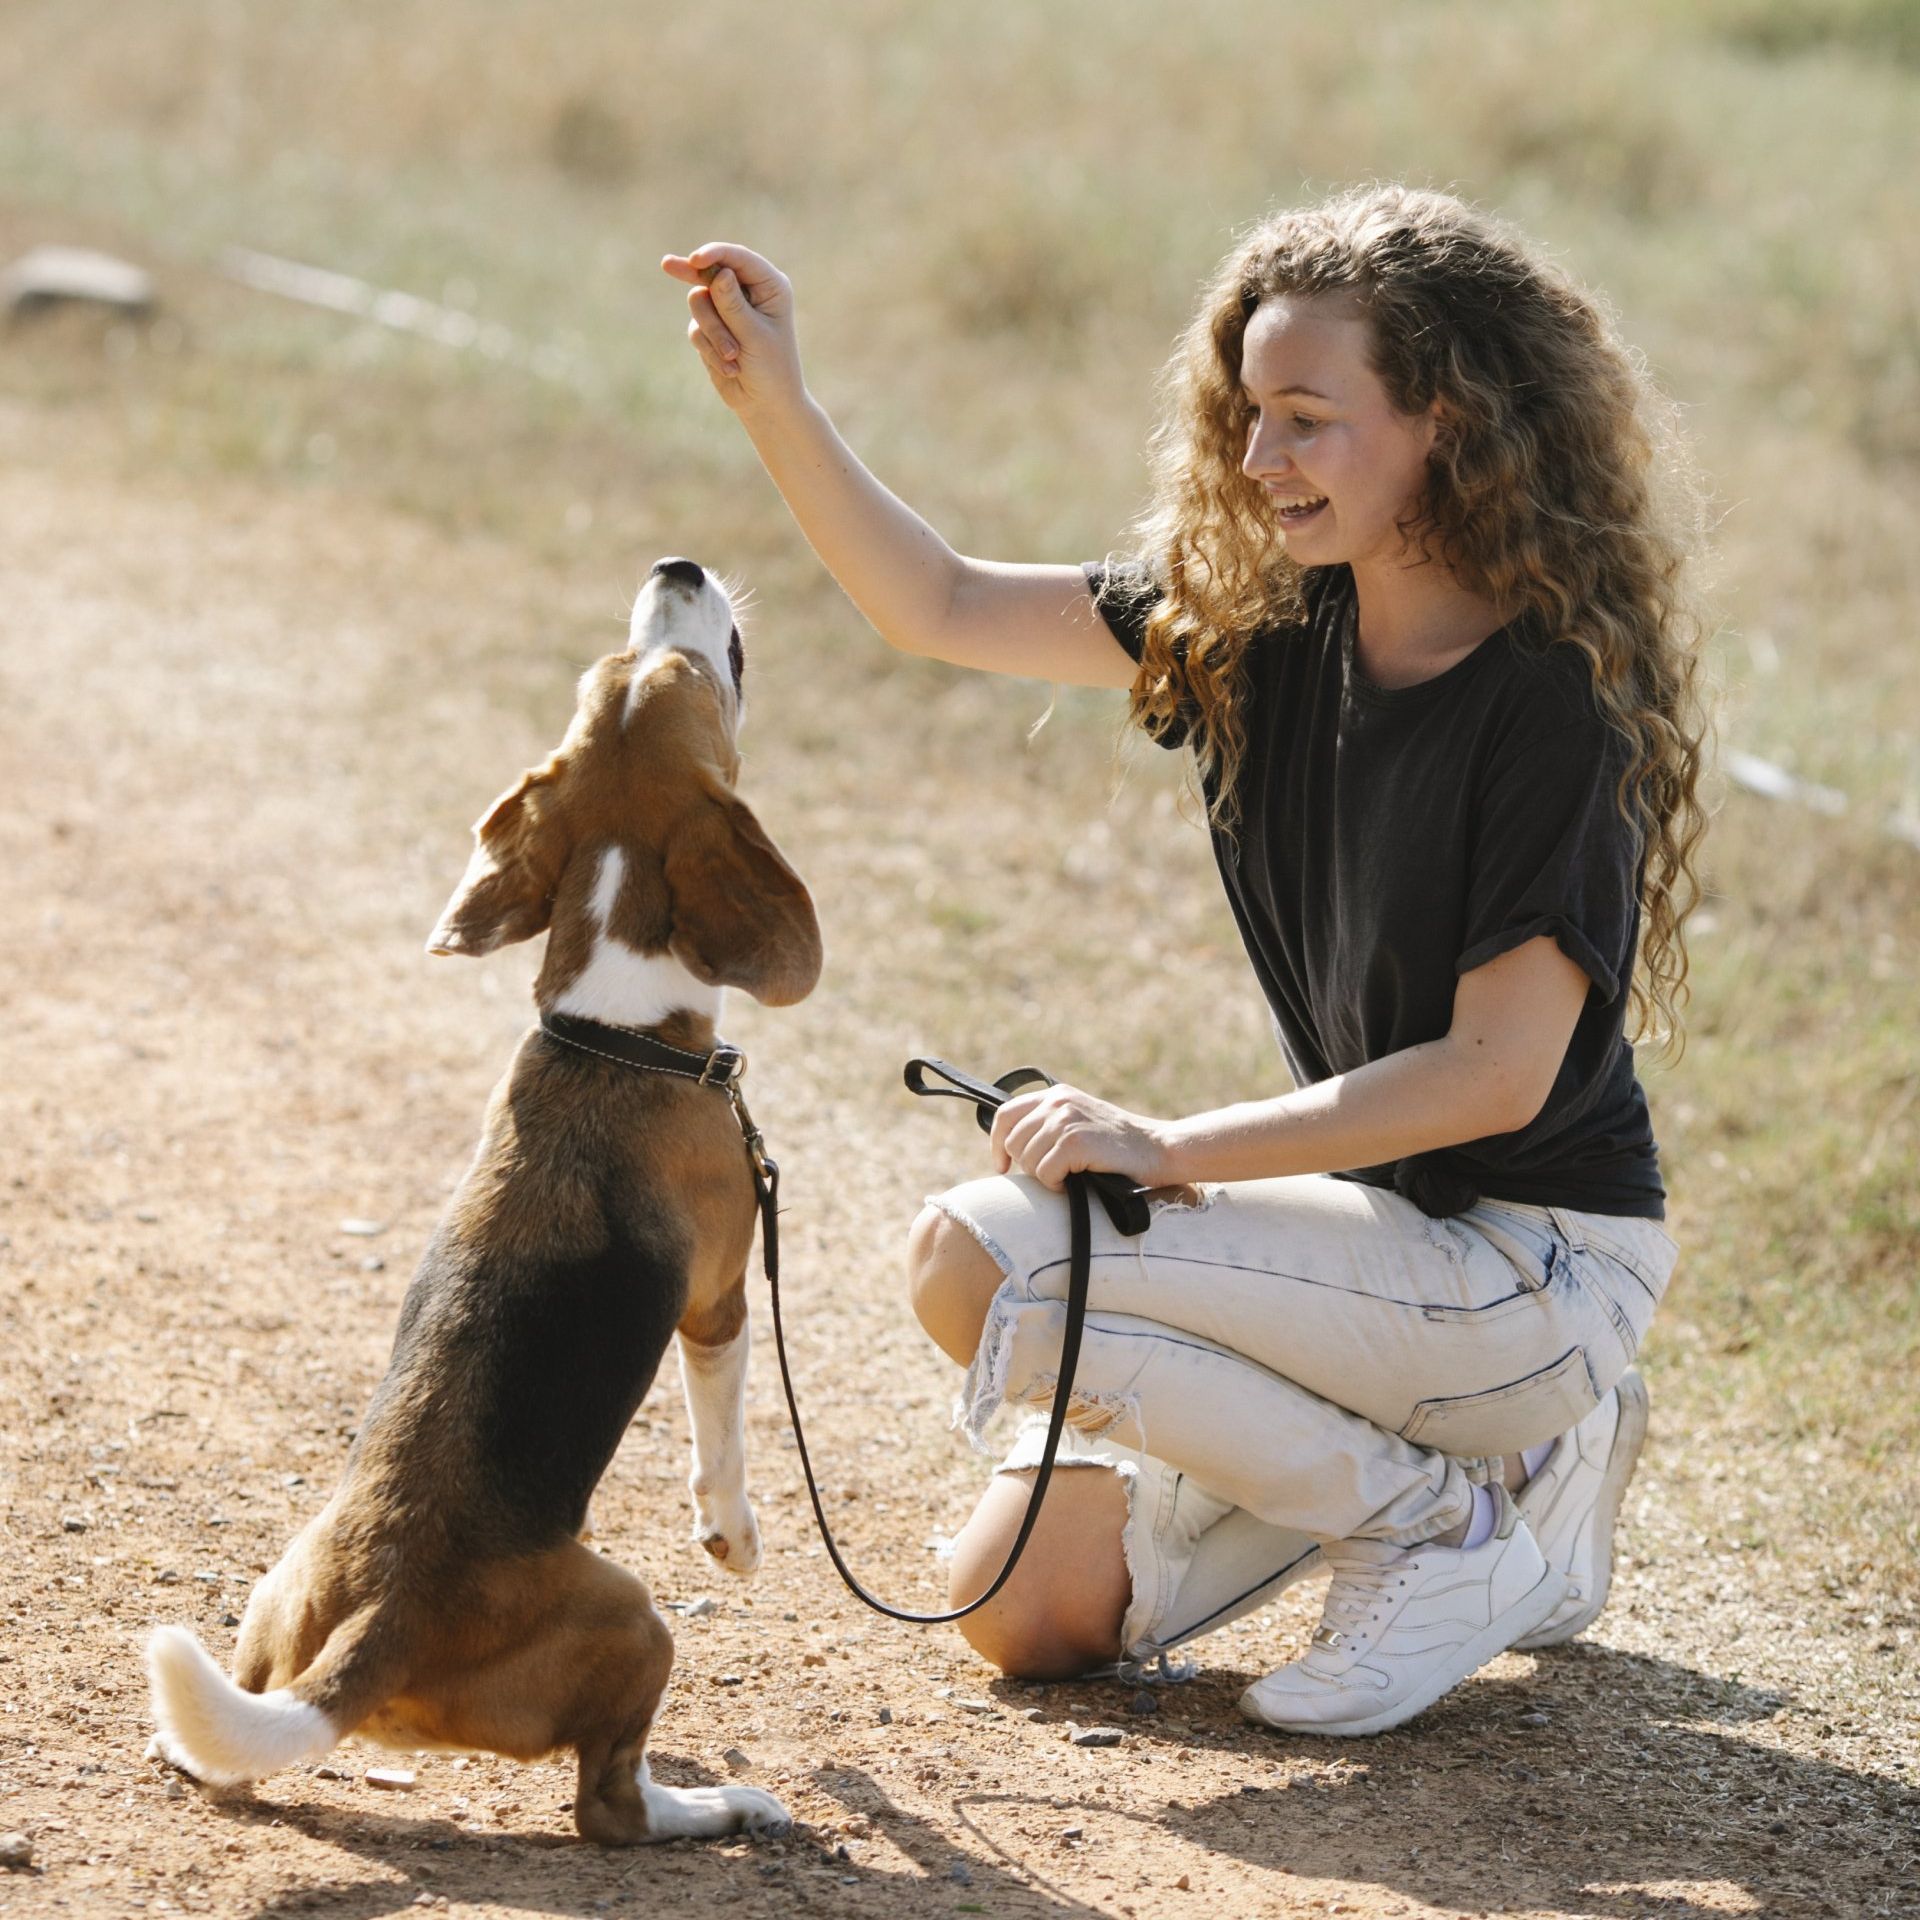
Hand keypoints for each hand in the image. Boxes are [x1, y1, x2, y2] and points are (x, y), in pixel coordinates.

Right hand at [660, 242, 805, 419]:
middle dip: (696, 280)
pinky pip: (695, 328)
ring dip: (712, 331)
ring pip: (698, 302)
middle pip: (710, 274)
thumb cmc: (771, 369)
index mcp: (769, 286)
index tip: (695, 260)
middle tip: (667, 264)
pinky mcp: (711, 327)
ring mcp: (726, 308)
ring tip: (732, 356)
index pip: (739, 259)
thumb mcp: (754, 336)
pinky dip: (708, 348)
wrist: (765, 404)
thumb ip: (733, 305)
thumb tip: (720, 273)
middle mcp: (747, 291)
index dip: (715, 254)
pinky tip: (729, 367)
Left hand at [988, 1083, 1178, 1192]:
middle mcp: (1057, 1102)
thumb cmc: (1120, 1147)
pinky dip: (1057, 1185)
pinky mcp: (1074, 1141)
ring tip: (1071, 1175)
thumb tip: (1009, 1150)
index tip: (1003, 1166)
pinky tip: (1077, 1181)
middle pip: (1013, 1143)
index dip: (997, 1143)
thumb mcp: (1080, 1122)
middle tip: (1055, 1175)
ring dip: (1046, 1176)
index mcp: (1056, 1094)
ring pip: (1027, 1160)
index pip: (1005, 1114)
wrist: (1159, 1150)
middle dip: (1028, 1166)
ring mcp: (1065, 1120)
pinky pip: (1044, 1174)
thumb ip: (1050, 1124)